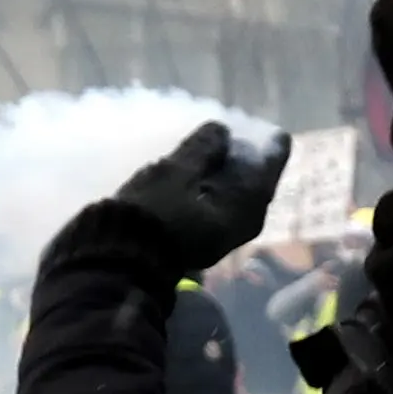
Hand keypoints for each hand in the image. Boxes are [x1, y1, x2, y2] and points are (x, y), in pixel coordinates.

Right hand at [112, 119, 293, 275]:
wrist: (116, 263)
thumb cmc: (152, 216)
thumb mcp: (175, 173)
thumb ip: (202, 149)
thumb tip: (222, 130)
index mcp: (242, 212)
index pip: (266, 174)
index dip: (270, 150)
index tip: (275, 132)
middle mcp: (237, 228)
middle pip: (252, 187)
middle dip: (248, 160)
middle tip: (241, 135)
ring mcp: (216, 237)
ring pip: (233, 198)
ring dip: (228, 174)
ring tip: (219, 146)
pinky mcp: (196, 240)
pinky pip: (214, 207)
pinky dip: (212, 187)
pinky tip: (199, 171)